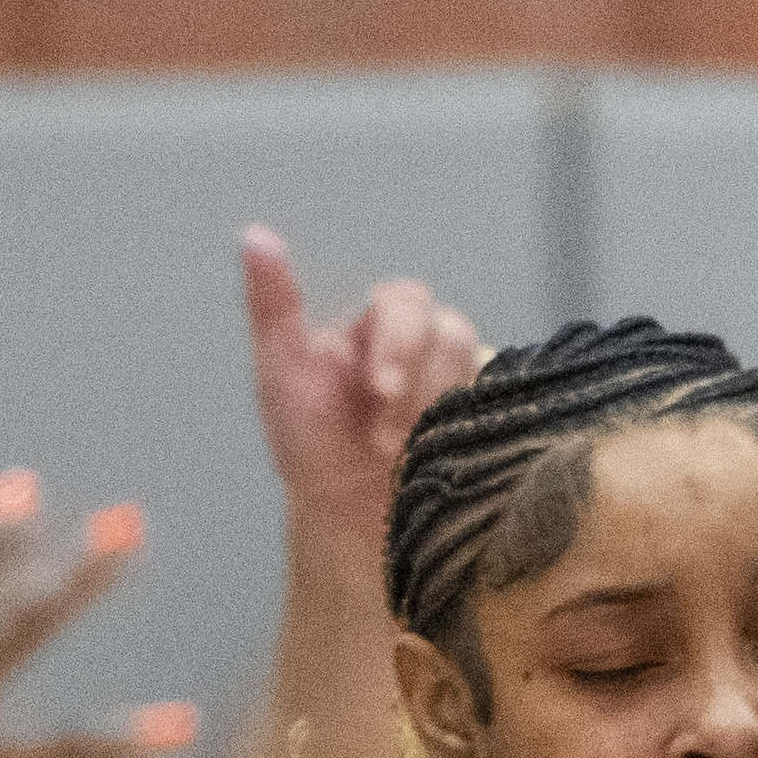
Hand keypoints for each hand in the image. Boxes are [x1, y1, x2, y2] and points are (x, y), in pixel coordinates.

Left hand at [241, 227, 484, 552]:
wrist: (349, 521)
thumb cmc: (311, 447)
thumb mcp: (280, 374)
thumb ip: (273, 305)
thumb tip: (255, 235)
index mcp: (376, 326)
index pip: (405, 302)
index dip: (398, 341)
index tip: (379, 389)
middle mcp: (424, 346)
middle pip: (449, 330)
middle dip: (418, 383)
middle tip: (386, 437)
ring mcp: (459, 383)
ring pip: (475, 367)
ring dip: (436, 412)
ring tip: (400, 455)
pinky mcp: (484, 418)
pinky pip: (503, 405)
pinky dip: (470, 430)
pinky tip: (440, 456)